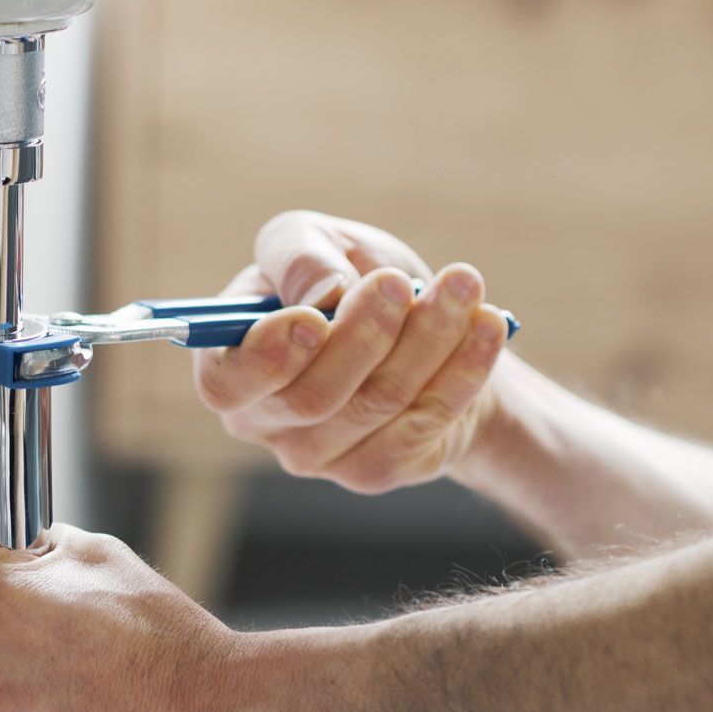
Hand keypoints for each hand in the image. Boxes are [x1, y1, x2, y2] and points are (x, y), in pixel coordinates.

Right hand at [192, 210, 512, 493]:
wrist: (425, 329)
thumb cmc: (353, 279)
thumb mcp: (319, 240)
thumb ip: (299, 253)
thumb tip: (321, 291)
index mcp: (231, 364)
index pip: (226, 384)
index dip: (267, 358)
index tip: (314, 318)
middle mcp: (262, 421)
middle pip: (312, 397)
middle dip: (364, 335)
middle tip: (400, 283)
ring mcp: (317, 456)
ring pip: (376, 404)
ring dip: (427, 338)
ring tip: (462, 284)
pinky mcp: (373, 471)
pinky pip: (422, 425)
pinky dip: (462, 370)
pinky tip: (485, 325)